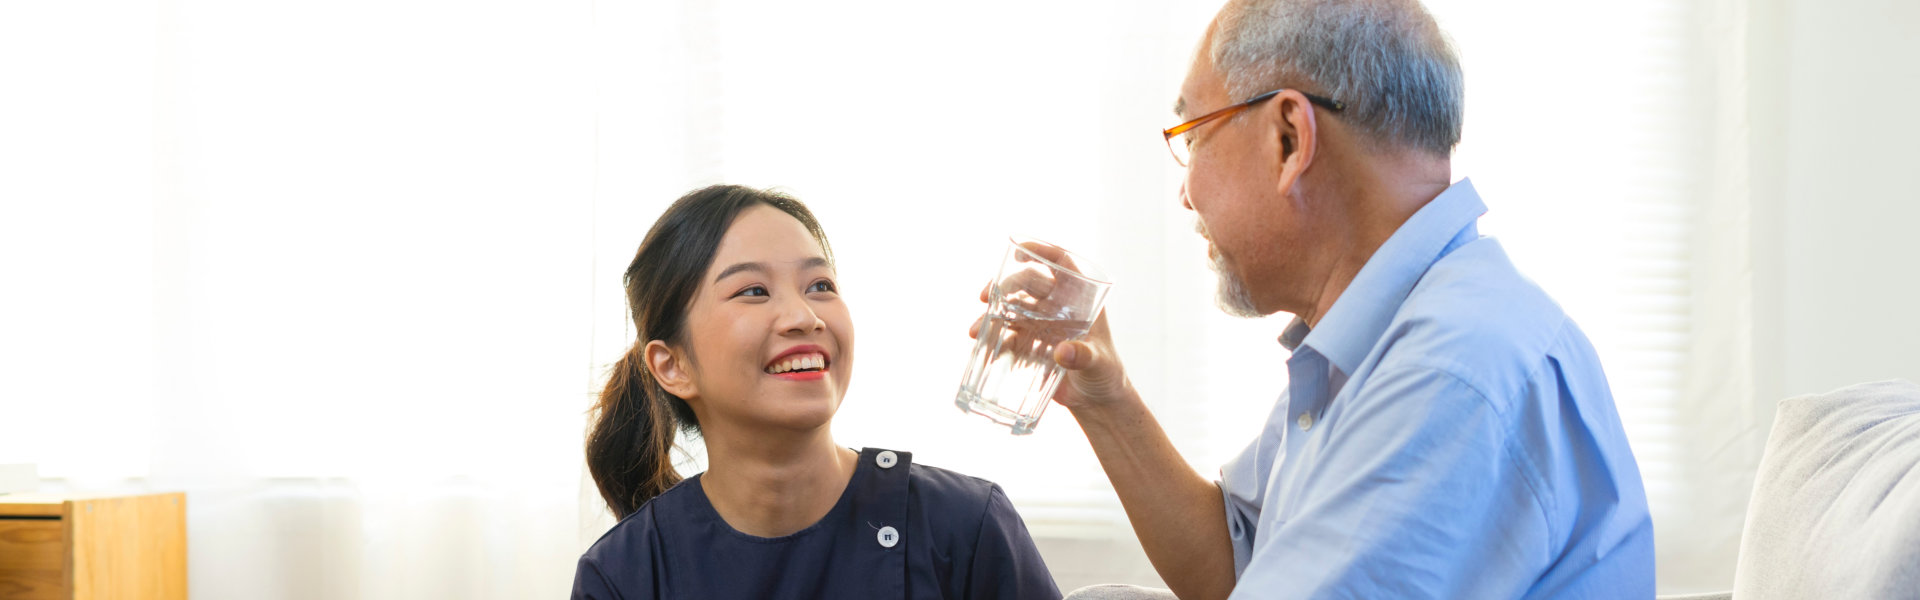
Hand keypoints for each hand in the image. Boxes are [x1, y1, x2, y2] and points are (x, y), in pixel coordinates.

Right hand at [967, 242, 1135, 411]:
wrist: (1096, 402)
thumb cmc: (1106, 376)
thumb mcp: (1098, 363)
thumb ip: (1084, 356)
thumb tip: (1063, 352)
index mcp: (1080, 300)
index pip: (1061, 264)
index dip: (1041, 252)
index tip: (1019, 252)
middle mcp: (1059, 307)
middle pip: (1029, 282)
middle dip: (1007, 285)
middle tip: (989, 297)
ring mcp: (1043, 324)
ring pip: (1014, 305)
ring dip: (994, 310)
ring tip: (976, 327)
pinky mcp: (1031, 343)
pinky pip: (1008, 331)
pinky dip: (993, 333)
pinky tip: (979, 339)